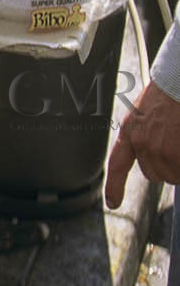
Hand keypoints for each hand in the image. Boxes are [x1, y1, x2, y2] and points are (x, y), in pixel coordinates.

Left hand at [104, 78, 179, 206]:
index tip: (112, 203)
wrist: (177, 82)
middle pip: (154, 174)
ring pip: (171, 176)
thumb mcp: (147, 113)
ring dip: (179, 166)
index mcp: (130, 130)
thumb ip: (145, 136)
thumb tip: (157, 163)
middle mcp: (140, 142)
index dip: (114, 186)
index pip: (117, 163)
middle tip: (176, 143)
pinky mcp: (174, 154)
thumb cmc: (169, 95)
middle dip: (167, 166)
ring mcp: (157, 149)